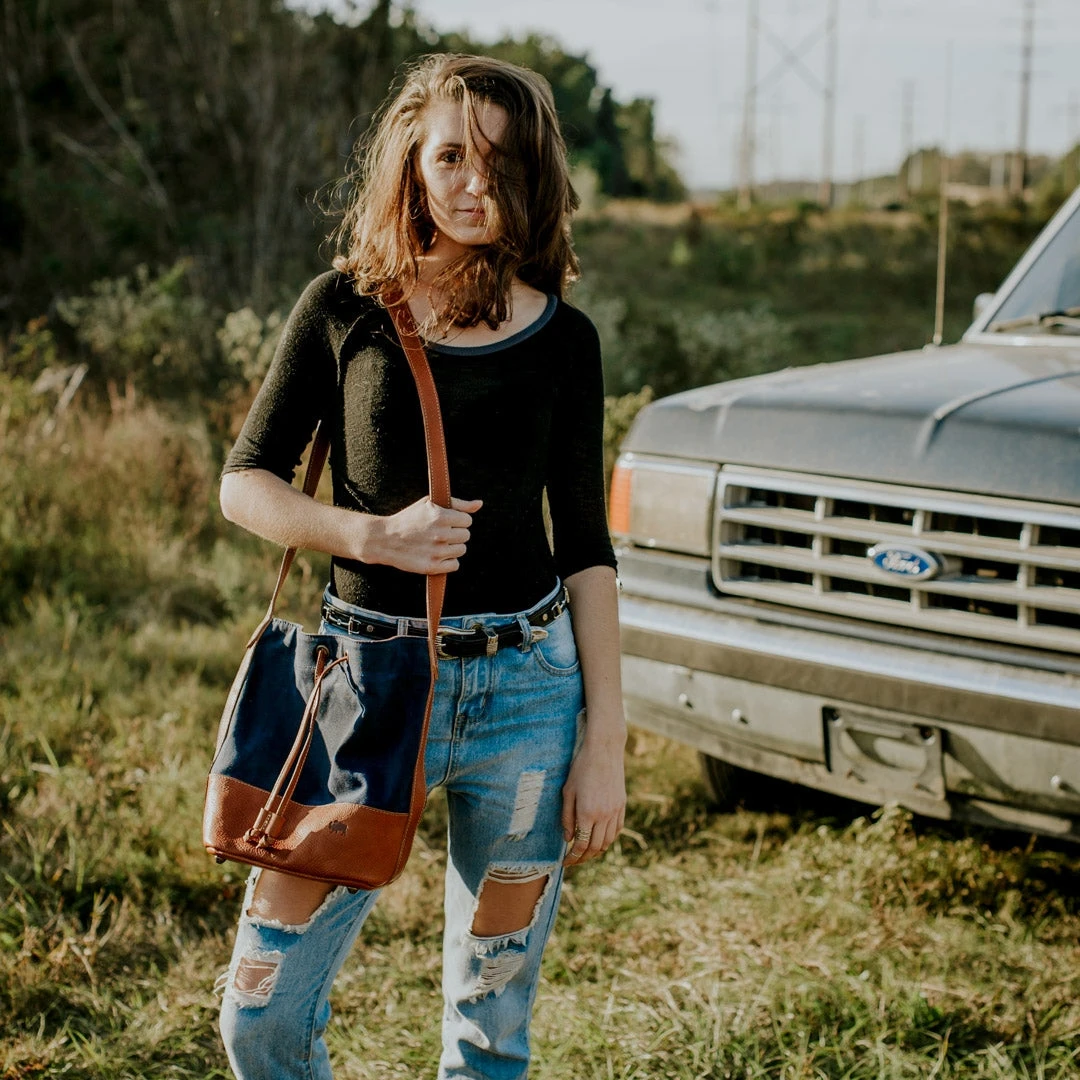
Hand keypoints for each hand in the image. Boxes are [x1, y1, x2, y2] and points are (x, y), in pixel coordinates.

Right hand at [369, 496, 481, 573]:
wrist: (385, 539)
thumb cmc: (410, 519)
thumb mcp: (430, 503)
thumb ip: (458, 504)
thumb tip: (479, 504)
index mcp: (440, 516)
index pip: (467, 521)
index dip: (457, 521)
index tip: (446, 522)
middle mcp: (440, 534)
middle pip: (466, 536)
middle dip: (455, 534)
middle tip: (439, 533)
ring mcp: (436, 552)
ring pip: (462, 550)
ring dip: (452, 547)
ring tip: (437, 543)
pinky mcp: (432, 566)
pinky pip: (455, 565)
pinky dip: (448, 561)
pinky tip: (436, 554)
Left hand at [561, 733, 625, 866]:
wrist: (604, 750)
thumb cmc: (581, 768)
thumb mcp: (568, 791)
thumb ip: (567, 817)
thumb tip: (568, 838)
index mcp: (587, 813)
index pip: (581, 845)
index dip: (573, 857)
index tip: (565, 861)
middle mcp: (604, 815)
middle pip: (595, 847)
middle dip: (584, 858)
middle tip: (574, 860)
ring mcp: (615, 811)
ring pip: (608, 841)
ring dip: (597, 851)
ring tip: (586, 852)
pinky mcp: (622, 805)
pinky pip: (617, 829)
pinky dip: (609, 839)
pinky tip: (600, 838)